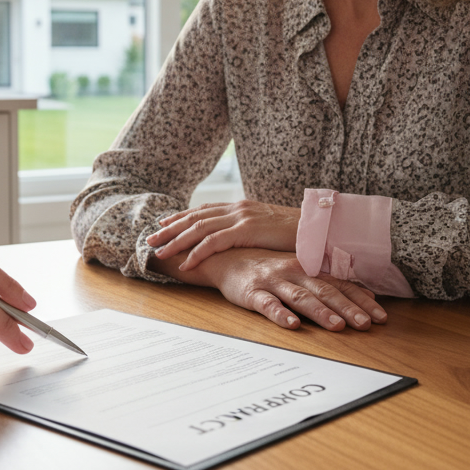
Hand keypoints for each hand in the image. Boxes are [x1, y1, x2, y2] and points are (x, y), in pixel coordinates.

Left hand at [147, 200, 299, 270]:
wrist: (317, 228)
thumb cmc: (296, 233)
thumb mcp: (267, 228)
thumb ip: (250, 231)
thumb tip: (238, 239)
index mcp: (241, 207)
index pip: (203, 210)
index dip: (181, 217)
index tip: (163, 224)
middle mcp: (237, 208)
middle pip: (195, 217)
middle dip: (170, 228)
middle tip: (151, 239)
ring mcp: (241, 218)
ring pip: (199, 228)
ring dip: (177, 241)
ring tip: (160, 252)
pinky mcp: (246, 230)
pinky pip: (214, 242)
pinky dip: (197, 252)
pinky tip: (186, 262)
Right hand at [157, 248, 386, 331]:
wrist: (226, 257)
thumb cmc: (268, 268)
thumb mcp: (300, 272)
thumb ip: (329, 283)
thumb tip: (365, 295)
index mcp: (309, 269)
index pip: (341, 286)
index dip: (362, 301)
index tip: (382, 317)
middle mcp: (295, 273)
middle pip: (326, 292)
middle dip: (348, 309)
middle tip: (367, 325)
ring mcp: (274, 282)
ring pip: (300, 297)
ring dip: (320, 312)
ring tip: (337, 326)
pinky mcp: (252, 292)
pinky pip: (267, 304)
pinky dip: (280, 314)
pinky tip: (292, 325)